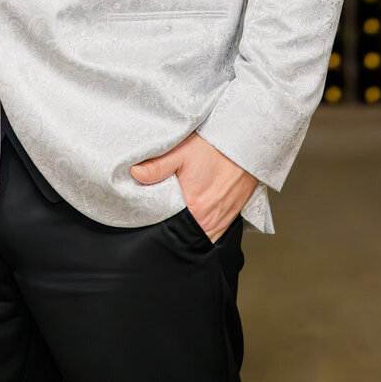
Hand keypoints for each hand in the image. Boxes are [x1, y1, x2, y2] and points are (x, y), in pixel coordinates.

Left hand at [130, 132, 257, 243]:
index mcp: (195, 209)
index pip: (169, 227)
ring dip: (187, 229)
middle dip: (171, 228)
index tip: (148, 215)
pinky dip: (202, 229)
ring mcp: (222, 222)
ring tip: (176, 216)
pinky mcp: (230, 218)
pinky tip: (192, 217)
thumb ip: (157, 167)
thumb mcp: (181, 152)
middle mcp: (209, 221)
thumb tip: (135, 175)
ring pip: (199, 236)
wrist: (245, 145)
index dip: (156, 222)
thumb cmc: (214, 148)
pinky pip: (213, 234)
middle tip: (160, 216)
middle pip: (184, 234)